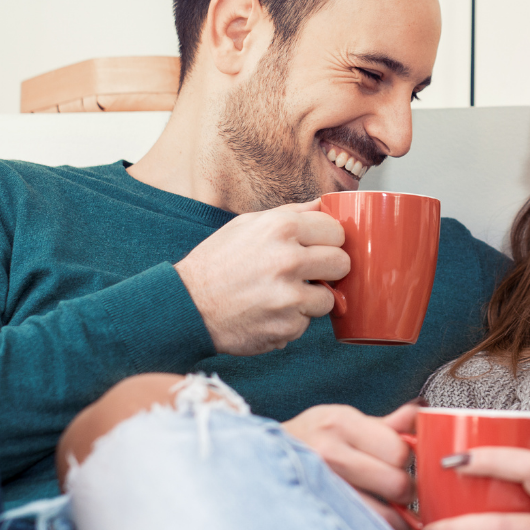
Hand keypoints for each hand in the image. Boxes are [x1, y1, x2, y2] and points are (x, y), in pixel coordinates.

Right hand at [175, 199, 348, 354]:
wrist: (187, 306)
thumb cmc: (218, 263)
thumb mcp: (247, 225)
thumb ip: (291, 214)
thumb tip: (325, 204)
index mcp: (281, 228)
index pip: (337, 231)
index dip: (329, 242)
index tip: (318, 249)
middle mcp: (288, 259)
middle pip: (342, 263)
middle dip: (329, 270)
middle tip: (308, 274)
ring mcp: (289, 296)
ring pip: (329, 298)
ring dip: (310, 300)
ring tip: (281, 296)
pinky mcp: (287, 326)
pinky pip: (306, 323)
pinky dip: (291, 321)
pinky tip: (268, 313)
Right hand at [283, 402, 418, 529]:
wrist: (253, 464)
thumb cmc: (307, 443)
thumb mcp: (342, 422)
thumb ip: (386, 424)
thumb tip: (423, 413)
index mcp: (340, 422)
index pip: (400, 450)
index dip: (407, 462)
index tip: (400, 466)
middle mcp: (327, 452)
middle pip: (397, 484)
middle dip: (405, 493)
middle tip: (396, 493)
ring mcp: (319, 487)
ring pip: (385, 518)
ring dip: (396, 522)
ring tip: (389, 515)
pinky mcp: (314, 517)